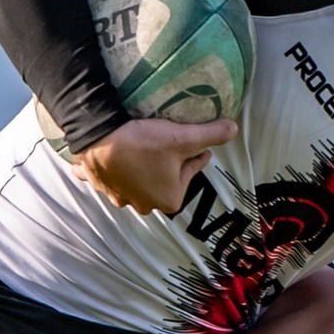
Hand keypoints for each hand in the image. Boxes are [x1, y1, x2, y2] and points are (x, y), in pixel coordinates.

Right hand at [73, 116, 236, 214]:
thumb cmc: (144, 142)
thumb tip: (234, 129)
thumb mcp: (183, 137)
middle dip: (168, 163)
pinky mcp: (100, 186)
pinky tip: (111, 160)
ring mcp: (120, 198)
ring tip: (142, 147)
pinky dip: (111, 172)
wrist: (98, 138)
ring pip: (138, 181)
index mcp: (170, 199)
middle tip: (167, 142)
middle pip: (164, 178)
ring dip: (142, 168)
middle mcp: (145, 205)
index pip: (191, 170)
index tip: (196, 141)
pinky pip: (109, 179)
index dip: (196, 154)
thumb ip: (212, 134)